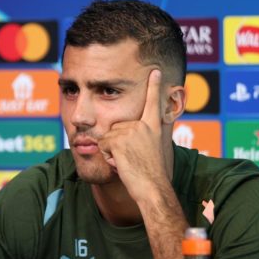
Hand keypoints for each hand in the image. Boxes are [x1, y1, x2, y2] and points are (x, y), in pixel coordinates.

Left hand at [98, 68, 167, 201]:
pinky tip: (122, 164)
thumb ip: (142, 138)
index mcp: (153, 126)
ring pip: (107, 137)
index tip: (156, 70)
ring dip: (112, 152)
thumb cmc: (151, 175)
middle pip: (116, 127)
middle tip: (132, 159)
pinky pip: (102, 146)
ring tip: (128, 162)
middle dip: (117, 144)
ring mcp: (130, 131)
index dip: (154, 85)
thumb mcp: (150, 150)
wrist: (152, 188)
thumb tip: (130, 134)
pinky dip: (108, 157)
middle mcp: (143, 125)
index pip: (154, 101)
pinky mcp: (119, 139)